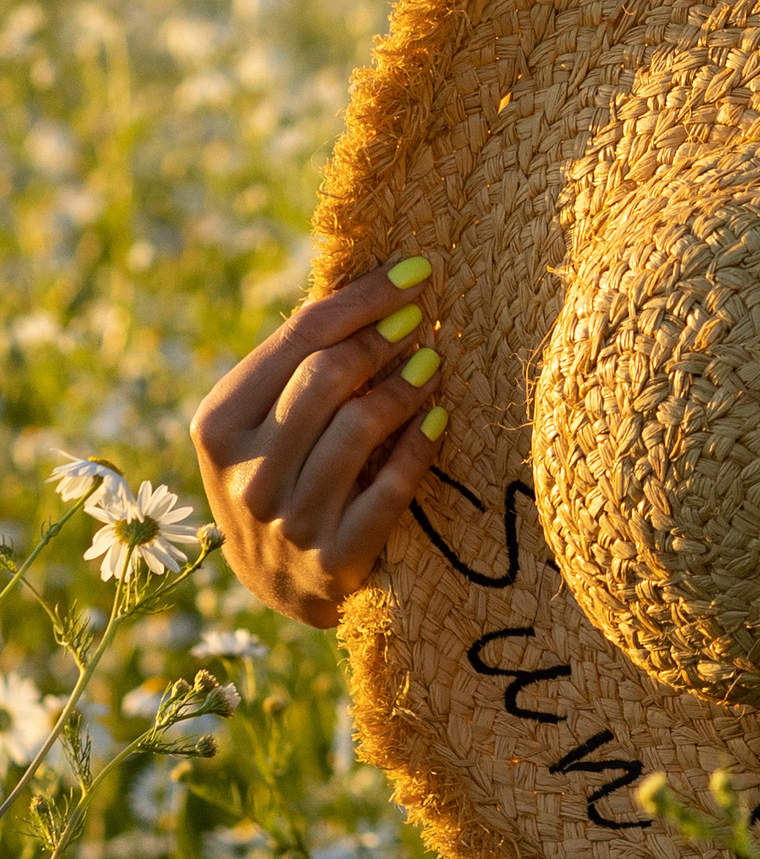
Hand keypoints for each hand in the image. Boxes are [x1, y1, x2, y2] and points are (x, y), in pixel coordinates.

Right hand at [189, 259, 447, 628]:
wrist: (280, 587)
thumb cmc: (280, 477)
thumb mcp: (260, 427)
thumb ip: (294, 368)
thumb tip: (364, 285)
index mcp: (219, 426)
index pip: (299, 338)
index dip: (363, 299)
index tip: (414, 272)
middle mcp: (246, 475)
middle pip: (327, 377)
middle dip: (385, 336)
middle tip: (424, 314)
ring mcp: (289, 522)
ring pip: (359, 429)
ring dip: (407, 386)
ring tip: (436, 361)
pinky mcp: (334, 562)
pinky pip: (390, 491)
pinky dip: (420, 446)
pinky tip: (441, 416)